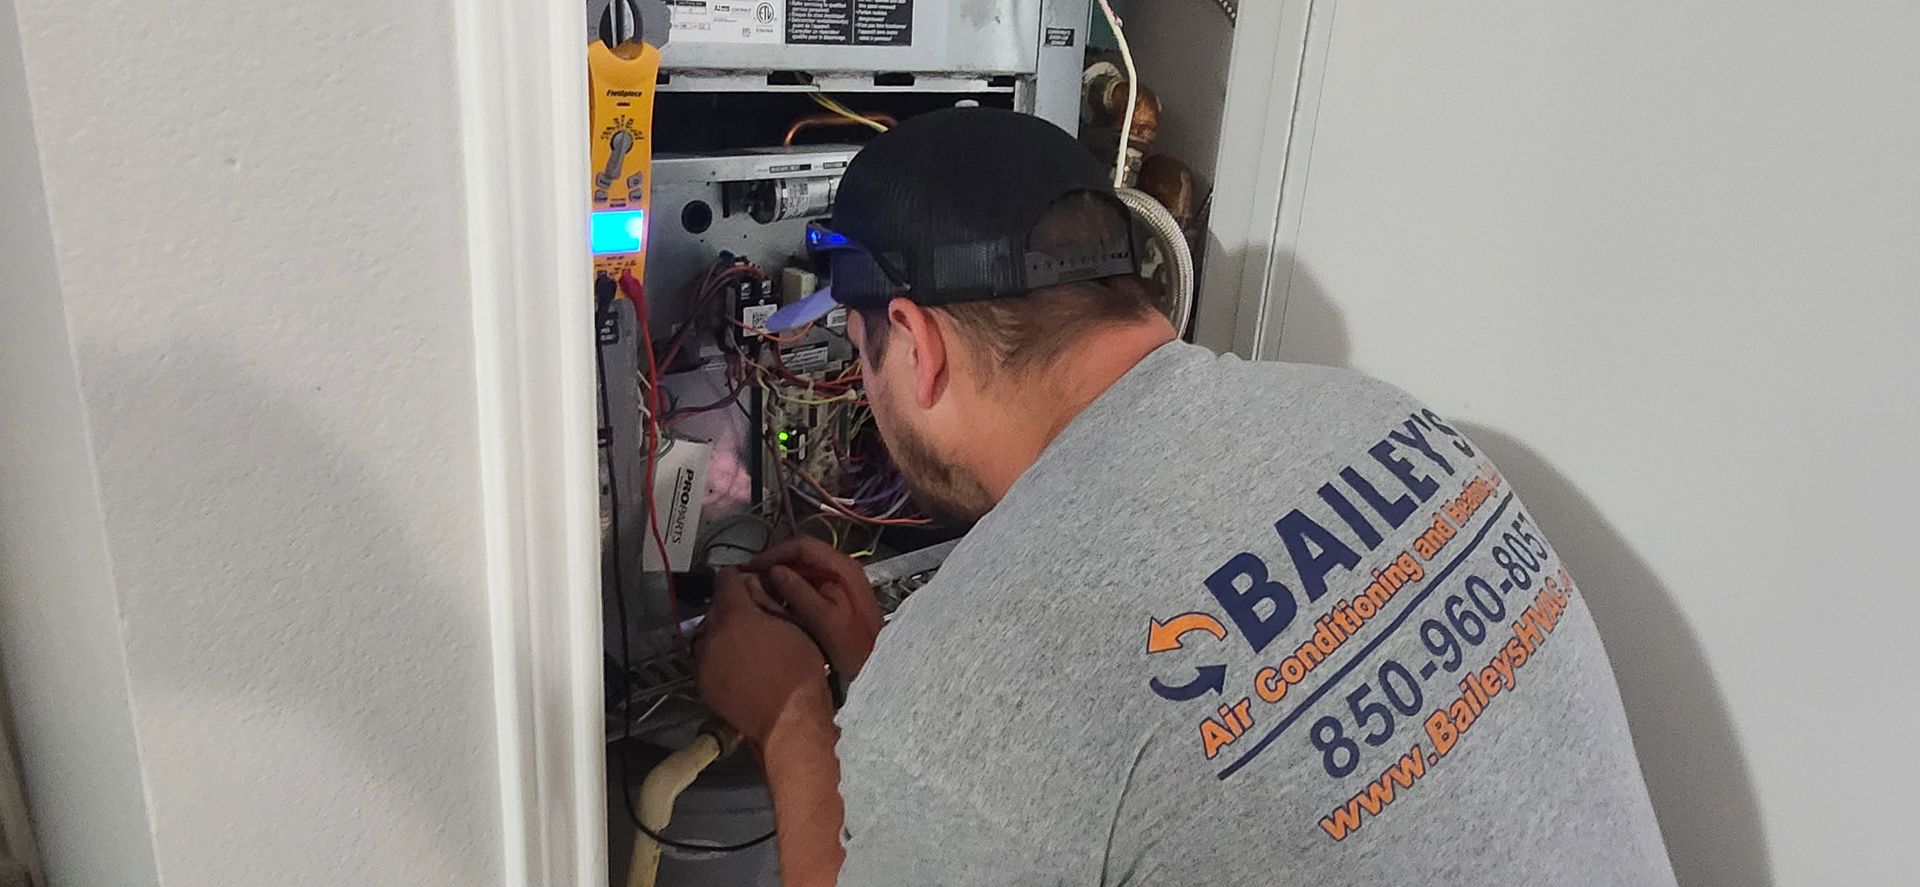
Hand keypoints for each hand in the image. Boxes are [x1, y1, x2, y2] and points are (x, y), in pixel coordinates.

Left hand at [693, 568, 833, 746]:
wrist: (789, 720)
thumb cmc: (798, 672)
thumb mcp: (793, 625)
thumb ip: (767, 600)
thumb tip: (752, 585)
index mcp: (736, 616)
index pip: (725, 580)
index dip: (738, 577)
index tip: (746, 581)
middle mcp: (713, 635)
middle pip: (715, 607)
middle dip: (731, 606)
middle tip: (752, 616)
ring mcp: (704, 661)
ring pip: (708, 634)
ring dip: (722, 632)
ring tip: (744, 643)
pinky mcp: (703, 683)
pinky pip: (706, 659)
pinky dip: (718, 656)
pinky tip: (739, 665)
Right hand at [749, 538, 883, 681]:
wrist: (876, 663)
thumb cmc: (856, 646)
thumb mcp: (823, 618)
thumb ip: (798, 591)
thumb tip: (774, 571)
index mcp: (842, 568)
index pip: (802, 545)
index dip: (774, 553)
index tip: (753, 565)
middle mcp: (842, 569)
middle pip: (801, 556)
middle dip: (774, 565)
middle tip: (752, 579)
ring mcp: (839, 582)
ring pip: (803, 570)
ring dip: (780, 578)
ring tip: (760, 591)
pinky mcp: (835, 596)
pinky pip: (807, 584)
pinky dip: (790, 589)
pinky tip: (777, 603)